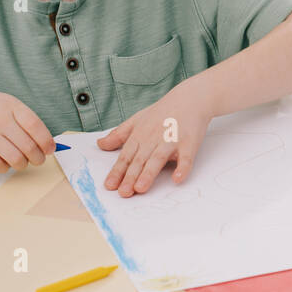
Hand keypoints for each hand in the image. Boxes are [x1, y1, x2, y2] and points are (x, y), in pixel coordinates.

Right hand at [0, 84, 53, 172]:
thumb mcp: (8, 103)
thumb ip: (26, 119)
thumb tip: (46, 142)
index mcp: (11, 106)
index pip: (35, 125)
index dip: (46, 140)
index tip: (51, 149)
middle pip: (27, 146)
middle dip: (38, 157)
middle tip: (39, 159)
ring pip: (14, 158)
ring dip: (23, 164)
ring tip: (23, 161)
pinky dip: (6, 167)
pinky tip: (6, 162)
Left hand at [98, 79, 212, 196]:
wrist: (190, 98)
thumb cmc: (164, 111)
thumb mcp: (137, 119)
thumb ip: (119, 134)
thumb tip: (100, 144)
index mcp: (140, 134)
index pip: (126, 155)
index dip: (118, 171)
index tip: (110, 185)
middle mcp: (154, 138)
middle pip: (140, 160)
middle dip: (130, 176)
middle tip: (123, 193)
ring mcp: (172, 140)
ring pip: (158, 159)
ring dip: (149, 173)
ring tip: (141, 188)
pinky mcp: (189, 143)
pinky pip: (186, 158)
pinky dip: (182, 168)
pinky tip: (177, 178)